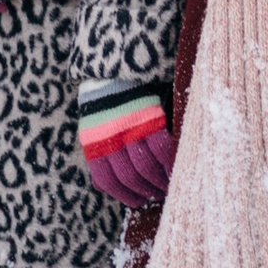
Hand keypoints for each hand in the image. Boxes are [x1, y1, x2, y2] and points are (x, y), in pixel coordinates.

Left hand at [79, 89, 172, 207]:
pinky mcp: (150, 116)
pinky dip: (170, 163)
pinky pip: (162, 149)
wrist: (116, 64)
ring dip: (159, 181)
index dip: (124, 195)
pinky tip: (174, 170)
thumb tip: (100, 187)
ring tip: (167, 187)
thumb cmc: (106, 102)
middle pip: (129, 176)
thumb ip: (100, 154)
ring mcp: (130, 127)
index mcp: (92, 141)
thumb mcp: (94, 127)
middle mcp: (109, 136)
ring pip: (146, 166)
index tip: (138, 202)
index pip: (106, 179)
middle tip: (157, 196)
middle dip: (145, 191)